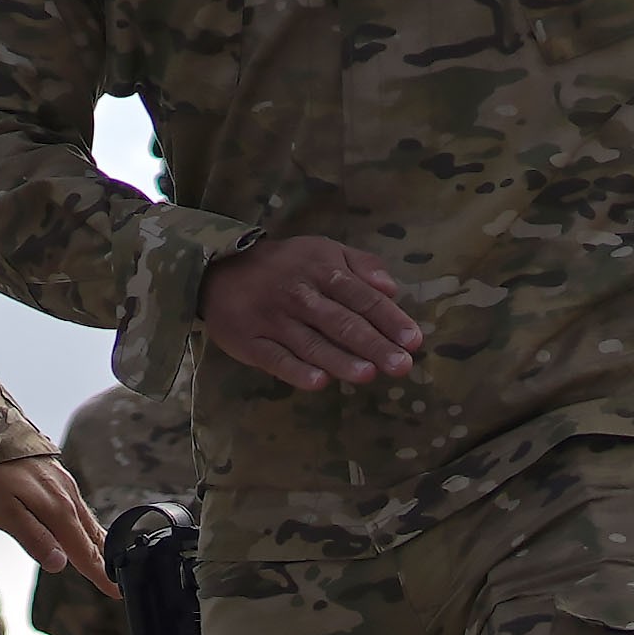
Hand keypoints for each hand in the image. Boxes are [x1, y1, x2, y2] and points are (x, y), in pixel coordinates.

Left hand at [0, 452, 104, 579]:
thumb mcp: (3, 514)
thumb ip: (34, 538)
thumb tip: (60, 564)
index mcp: (57, 510)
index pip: (83, 551)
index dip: (99, 573)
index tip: (115, 591)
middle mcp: (66, 496)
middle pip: (91, 536)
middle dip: (104, 560)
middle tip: (116, 581)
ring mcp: (62, 483)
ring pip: (85, 519)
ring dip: (96, 541)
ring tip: (105, 557)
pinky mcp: (53, 473)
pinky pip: (76, 505)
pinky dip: (83, 523)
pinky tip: (78, 525)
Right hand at [200, 236, 426, 390]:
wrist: (219, 269)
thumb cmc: (285, 265)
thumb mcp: (324, 251)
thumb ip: (362, 265)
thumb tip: (392, 288)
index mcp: (323, 271)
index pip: (362, 297)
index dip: (389, 319)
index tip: (414, 341)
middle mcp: (300, 295)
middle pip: (342, 322)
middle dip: (373, 345)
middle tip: (401, 366)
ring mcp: (273, 319)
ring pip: (311, 343)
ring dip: (340, 360)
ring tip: (367, 375)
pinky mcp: (250, 340)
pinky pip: (275, 358)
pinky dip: (296, 370)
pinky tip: (318, 383)